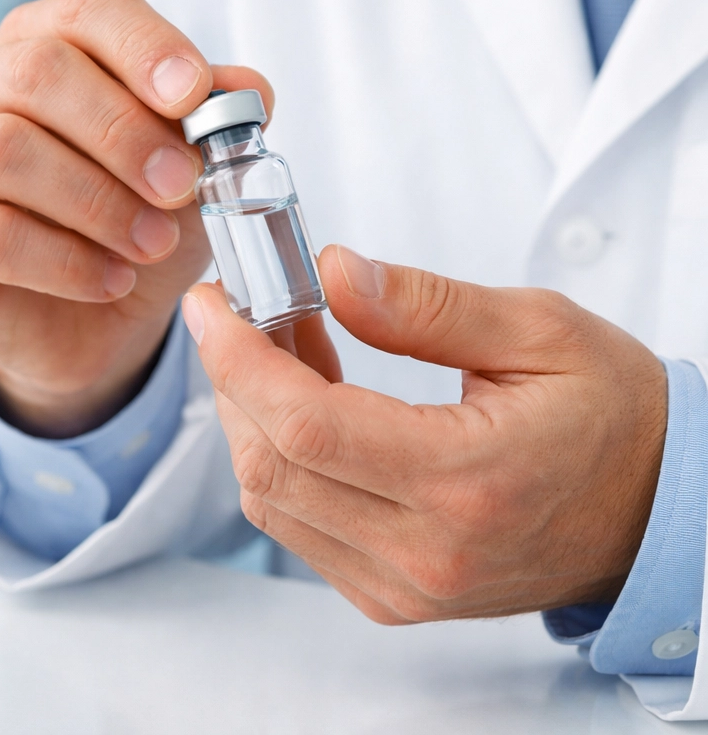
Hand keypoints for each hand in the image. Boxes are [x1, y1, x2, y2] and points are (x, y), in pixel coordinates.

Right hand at [0, 0, 271, 436]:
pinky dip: (66, 261)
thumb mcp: (193, 172)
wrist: (92, 321)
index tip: (192, 95)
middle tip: (181, 186)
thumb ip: (214, 124)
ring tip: (154, 243)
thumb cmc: (138, 225)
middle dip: (123, 131)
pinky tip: (112, 279)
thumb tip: (250, 91)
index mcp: (47, 47)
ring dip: (97, 202)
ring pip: (3, 150)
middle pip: (36, 72)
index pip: (88, 9)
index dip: (143, 45)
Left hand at [182, 245, 667, 621]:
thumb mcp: (538, 330)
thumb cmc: (614, 416)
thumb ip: (425, 305)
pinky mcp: (392, 594)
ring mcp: (404, 586)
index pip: (307, 426)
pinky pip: (299, 525)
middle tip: (239, 311)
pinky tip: (303, 402)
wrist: (656, 508)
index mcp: (466, 482)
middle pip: (272, 465)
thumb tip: (334, 273)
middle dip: (233, 378)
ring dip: (252, 415)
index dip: (239, 360)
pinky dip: (279, 457)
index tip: (210, 304)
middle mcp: (425, 552)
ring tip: (278, 345)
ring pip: (273, 499)